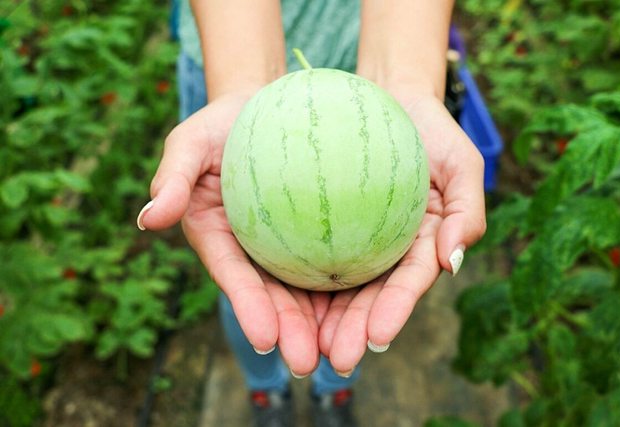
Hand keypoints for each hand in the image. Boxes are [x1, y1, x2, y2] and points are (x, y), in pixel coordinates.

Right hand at [137, 93, 325, 376]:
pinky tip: (374, 305)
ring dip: (322, 325)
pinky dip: (351, 285)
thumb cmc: (222, 122)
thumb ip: (172, 178)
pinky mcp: (318, 233)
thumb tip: (147, 219)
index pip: (233, 275)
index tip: (265, 337)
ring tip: (343, 353)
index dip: (248, 307)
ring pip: (307, 289)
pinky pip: (337, 258)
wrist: (267, 106)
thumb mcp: (191, 141)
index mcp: (218, 236)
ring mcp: (287, 244)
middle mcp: (253, 249)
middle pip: (272, 295)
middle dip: (289, 333)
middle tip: (307, 362)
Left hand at [318, 91, 486, 373]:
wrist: (387, 98)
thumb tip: (452, 262)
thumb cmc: (431, 129)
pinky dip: (296, 279)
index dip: (394, 311)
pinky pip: (306, 252)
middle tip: (335, 359)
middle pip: (370, 297)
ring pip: (336, 287)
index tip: (375, 337)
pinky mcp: (325, 226)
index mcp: (422, 244)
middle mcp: (388, 250)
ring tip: (303, 348)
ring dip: (322, 321)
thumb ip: (466, 210)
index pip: (409, 283)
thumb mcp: (462, 161)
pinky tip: (276, 300)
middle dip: (354, 332)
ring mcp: (355, 240)